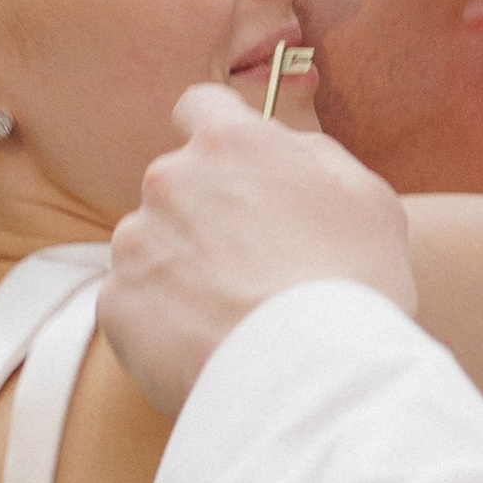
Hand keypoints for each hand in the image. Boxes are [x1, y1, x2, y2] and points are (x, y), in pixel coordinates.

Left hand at [101, 83, 414, 415]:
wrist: (312, 376)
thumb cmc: (354, 283)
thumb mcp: (365, 195)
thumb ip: (311, 154)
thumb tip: (282, 147)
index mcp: (229, 142)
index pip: (201, 106)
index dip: (219, 138)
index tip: (235, 171)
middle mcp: (169, 180)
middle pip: (177, 186)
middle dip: (204, 216)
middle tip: (252, 267)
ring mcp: (136, 242)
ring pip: (152, 246)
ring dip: (181, 270)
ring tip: (232, 315)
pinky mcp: (116, 302)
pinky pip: (136, 304)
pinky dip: (163, 321)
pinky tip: (206, 343)